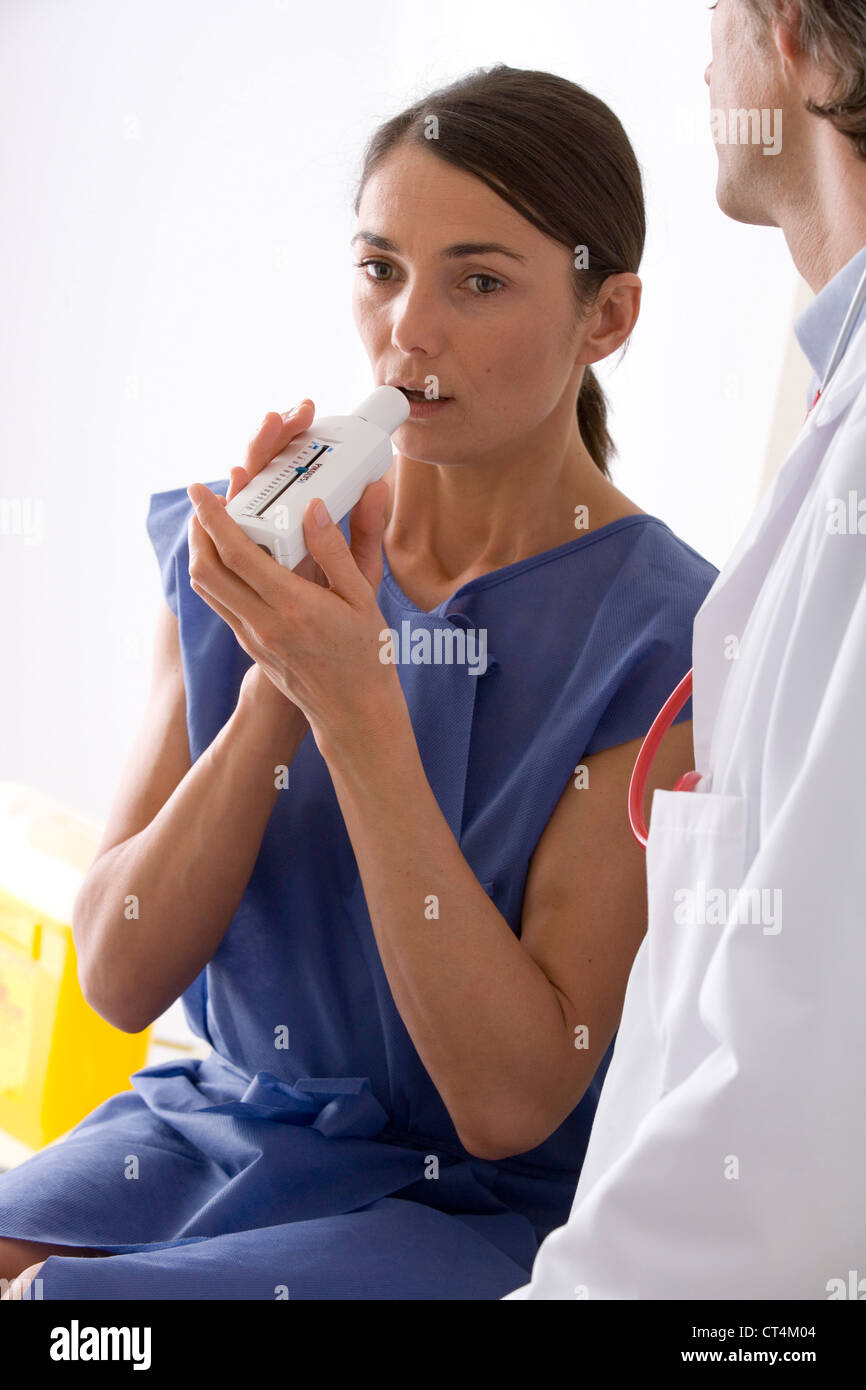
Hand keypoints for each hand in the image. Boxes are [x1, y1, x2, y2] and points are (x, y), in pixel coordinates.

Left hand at [186, 405, 400, 753]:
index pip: (236, 553)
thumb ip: (337, 551)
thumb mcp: (363, 598)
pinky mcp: (251, 646)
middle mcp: (263, 622)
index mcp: (293, 606)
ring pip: (207, 588)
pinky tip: (234, 559)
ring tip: (213, 525)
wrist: (354, 712)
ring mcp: (252, 637)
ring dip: (202, 552)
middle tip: (204, 503)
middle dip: (197, 530)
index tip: (200, 490)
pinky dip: (218, 574)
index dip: (212, 518)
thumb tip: (315, 507)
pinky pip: (222, 603)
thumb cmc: (366, 655)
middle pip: (206, 569)